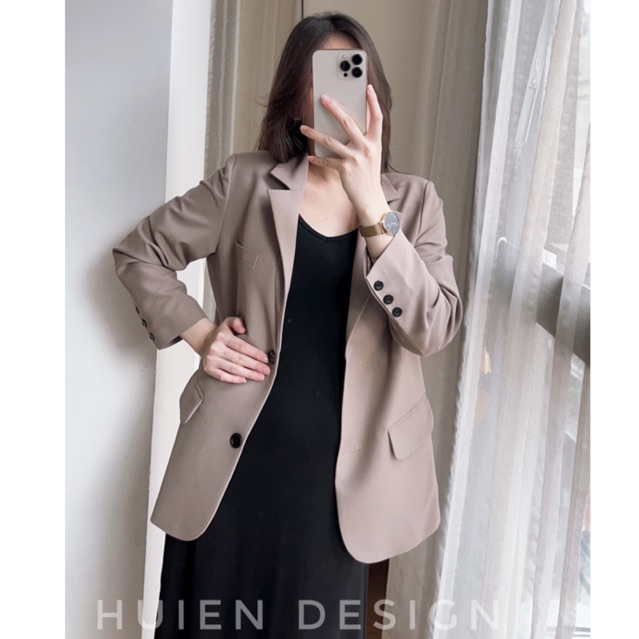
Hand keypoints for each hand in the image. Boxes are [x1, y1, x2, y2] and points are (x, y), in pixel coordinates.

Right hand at [200, 316, 271, 383]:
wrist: (204, 340)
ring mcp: (211, 359)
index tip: (266, 359)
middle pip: (239, 359)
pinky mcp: (208, 369)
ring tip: (260, 376)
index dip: (255, 354)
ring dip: (249, 374)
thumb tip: (244, 329)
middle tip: (266, 370)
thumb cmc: (221, 334)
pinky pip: (223, 376)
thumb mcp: (228, 322)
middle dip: (255, 366)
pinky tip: (244, 380)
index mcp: (222, 337)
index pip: (242, 346)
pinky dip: (234, 379)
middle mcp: (216, 348)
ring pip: (233, 369)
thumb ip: (237, 322)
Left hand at [299, 84, 386, 222]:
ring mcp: (355, 158)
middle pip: (348, 122)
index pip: (377, 117)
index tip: (367, 88)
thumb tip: (349, 125)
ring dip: (314, 133)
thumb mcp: (372, 155)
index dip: (373, 101)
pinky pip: (327, 160)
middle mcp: (366, 148)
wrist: (370, 198)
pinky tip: (310, 157)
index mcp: (375, 142)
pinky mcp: (345, 169)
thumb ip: (364, 140)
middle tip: (323, 98)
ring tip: (304, 127)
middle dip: (334, 108)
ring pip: (330, 141)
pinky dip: (317, 159)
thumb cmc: (368, 175)